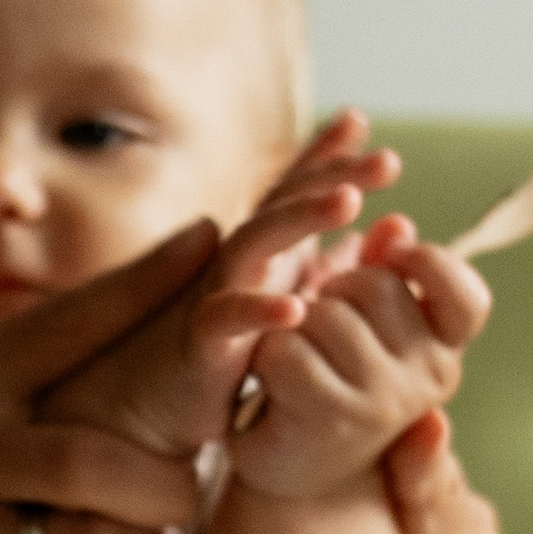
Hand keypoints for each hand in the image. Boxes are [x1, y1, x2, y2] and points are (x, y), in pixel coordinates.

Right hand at [44, 112, 397, 460]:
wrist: (144, 413)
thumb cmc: (211, 361)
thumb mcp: (279, 307)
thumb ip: (324, 269)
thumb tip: (377, 236)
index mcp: (255, 256)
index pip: (287, 194)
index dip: (321, 157)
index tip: (359, 120)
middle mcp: (231, 264)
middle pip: (281, 205)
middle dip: (331, 176)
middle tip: (388, 160)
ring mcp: (211, 296)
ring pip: (254, 243)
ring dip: (301, 218)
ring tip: (349, 202)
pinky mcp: (198, 343)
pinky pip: (226, 318)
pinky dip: (259, 310)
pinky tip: (298, 307)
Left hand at [233, 214, 486, 501]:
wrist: (294, 469)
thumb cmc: (327, 383)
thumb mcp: (362, 325)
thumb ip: (382, 272)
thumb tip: (396, 223)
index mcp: (444, 348)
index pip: (467, 297)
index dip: (431, 264)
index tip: (395, 255)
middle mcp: (429, 375)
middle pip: (374, 285)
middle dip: (330, 292)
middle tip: (315, 330)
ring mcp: (386, 399)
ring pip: (324, 315)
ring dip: (292, 328)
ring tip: (296, 363)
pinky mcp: (333, 417)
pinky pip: (287, 349)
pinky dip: (266, 358)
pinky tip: (273, 386)